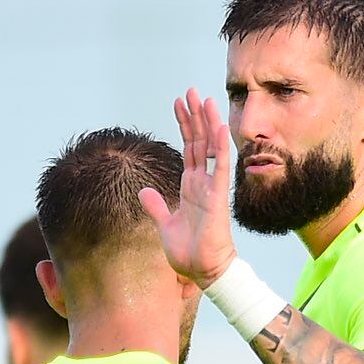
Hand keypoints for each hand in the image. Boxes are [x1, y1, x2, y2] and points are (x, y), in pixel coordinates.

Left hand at [138, 89, 238, 288]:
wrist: (203, 271)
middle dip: (194, 116)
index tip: (179, 104)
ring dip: (206, 123)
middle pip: (199, 142)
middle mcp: (202, 183)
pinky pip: (221, 167)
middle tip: (190, 91)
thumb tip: (143, 190)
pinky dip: (219, 146)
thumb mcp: (165, 224)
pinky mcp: (218, 197)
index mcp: (190, 187)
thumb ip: (156, 205)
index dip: (184, 126)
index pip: (188, 149)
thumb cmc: (188, 252)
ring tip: (203, 98)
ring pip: (210, 148)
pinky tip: (218, 126)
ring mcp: (211, 188)